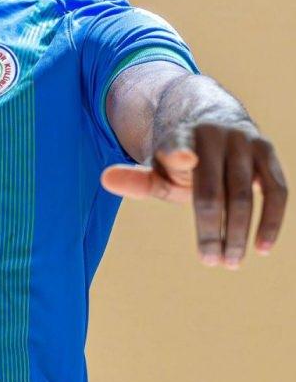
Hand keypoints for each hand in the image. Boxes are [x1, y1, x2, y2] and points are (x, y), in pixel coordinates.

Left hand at [99, 122, 287, 268]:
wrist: (215, 120)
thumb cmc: (181, 158)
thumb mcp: (158, 168)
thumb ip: (136, 179)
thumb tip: (104, 179)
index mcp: (180, 135)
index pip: (177, 145)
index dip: (179, 152)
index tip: (183, 160)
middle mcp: (214, 134)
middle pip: (212, 190)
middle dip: (211, 229)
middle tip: (210, 261)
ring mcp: (244, 141)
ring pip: (244, 195)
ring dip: (238, 233)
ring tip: (229, 262)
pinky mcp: (267, 152)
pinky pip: (276, 191)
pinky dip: (271, 221)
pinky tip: (261, 248)